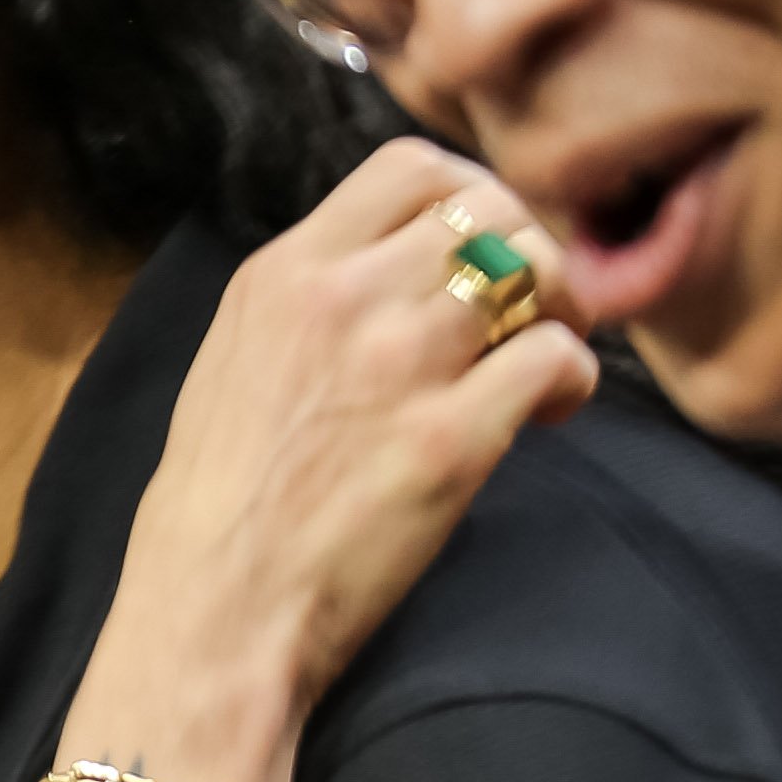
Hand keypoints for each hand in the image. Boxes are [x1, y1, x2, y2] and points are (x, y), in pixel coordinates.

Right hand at [88, 138, 596, 768]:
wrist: (212, 614)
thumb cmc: (217, 509)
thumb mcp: (234, 365)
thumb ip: (308, 305)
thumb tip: (392, 277)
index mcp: (280, 275)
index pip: (409, 167)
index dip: (471, 195)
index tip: (478, 251)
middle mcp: (339, 299)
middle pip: (489, 209)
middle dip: (528, 253)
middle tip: (526, 315)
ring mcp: (396, 363)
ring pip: (537, 268)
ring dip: (559, 311)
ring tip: (536, 366)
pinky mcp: (449, 437)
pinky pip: (556, 355)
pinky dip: (570, 379)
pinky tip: (544, 417)